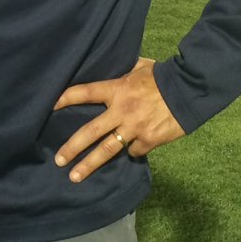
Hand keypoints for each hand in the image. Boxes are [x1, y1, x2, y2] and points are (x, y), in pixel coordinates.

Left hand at [53, 57, 184, 182]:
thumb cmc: (163, 75)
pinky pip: (134, 150)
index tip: (51, 106)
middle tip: (58, 160)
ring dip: (89, 165)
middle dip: (72, 147)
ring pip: (107, 150)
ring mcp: (135, 128)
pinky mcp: (149, 141)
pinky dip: (131, 150)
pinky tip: (132, 148)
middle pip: (91, 131)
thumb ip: (123, 71)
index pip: (86, 92)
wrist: (189, 90)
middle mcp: (122, 111)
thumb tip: (112, 65)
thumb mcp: (140, 67)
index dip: (66, 98)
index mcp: (118, 89)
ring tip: (75, 177)